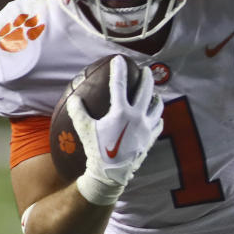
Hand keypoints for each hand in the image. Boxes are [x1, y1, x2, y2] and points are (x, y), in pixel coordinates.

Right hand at [69, 57, 163, 204]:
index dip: (119, 70)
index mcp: (121, 112)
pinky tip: (156, 116)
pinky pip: (158, 124)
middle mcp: (138, 117)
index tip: (119, 59)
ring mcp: (147, 128)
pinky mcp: (151, 138)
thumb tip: (74, 98)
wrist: (111, 173)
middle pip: (146, 91)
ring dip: (156, 98)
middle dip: (146, 77)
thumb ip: (78, 112)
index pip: (120, 84)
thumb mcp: (85, 130)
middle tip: (146, 70)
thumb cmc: (96, 150)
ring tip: (154, 93)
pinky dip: (157, 117)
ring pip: (157, 107)